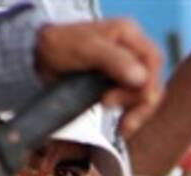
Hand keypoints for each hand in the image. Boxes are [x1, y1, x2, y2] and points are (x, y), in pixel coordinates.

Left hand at [36, 19, 162, 135]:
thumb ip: (113, 60)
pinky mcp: (121, 85)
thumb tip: (141, 78)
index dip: (147, 84)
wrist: (38, 59)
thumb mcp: (84, 49)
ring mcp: (128, 69)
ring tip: (120, 124)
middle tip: (113, 111)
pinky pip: (136, 103)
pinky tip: (122, 127)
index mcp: (127, 34)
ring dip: (136, 113)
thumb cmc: (57, 47)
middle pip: (153, 80)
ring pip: (147, 95)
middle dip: (139, 102)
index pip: (153, 61)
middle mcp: (132, 50)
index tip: (126, 101)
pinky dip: (132, 117)